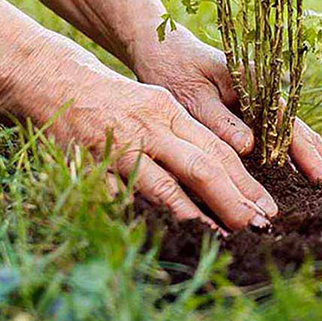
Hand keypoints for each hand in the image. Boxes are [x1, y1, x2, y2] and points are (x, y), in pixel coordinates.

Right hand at [7, 33, 279, 230]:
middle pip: (200, 168)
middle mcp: (147, 128)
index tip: (267, 207)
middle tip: (260, 228)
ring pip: (165, 188)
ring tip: (224, 240)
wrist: (54, 80)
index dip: (245, 181)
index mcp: (166, 110)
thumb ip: (182, 133)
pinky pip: (121, 201)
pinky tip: (164, 239)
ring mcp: (118, 149)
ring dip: (198, 218)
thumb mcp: (152, 102)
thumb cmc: (111, 97)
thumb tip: (223, 170)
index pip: (215, 148)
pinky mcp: (91, 169)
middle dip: (234, 201)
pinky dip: (144, 221)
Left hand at [128, 25, 321, 182]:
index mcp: (254, 84)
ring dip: (306, 161)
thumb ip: (218, 120)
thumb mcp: (192, 95)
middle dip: (317, 161)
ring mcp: (258, 102)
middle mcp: (263, 92)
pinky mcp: (247, 112)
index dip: (307, 154)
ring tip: (320, 194)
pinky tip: (292, 180)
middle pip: (298, 130)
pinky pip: (274, 136)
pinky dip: (286, 157)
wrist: (160, 50)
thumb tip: (248, 146)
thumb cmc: (173, 69)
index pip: (288, 123)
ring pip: (290, 134)